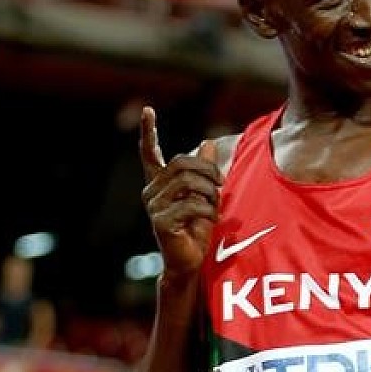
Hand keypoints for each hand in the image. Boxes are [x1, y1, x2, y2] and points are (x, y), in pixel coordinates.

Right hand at [139, 106, 220, 277]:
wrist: (188, 261)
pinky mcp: (161, 221)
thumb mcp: (205, 195)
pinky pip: (192, 204)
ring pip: (188, 182)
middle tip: (222, 184)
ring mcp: (153, 206)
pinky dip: (208, 210)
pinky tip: (211, 220)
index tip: (148, 110)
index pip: (150, 153)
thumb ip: (204, 171)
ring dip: (210, 192)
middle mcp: (151, 191)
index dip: (149, 131)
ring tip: (216, 206)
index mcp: (159, 183)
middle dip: (207, 170)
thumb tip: (208, 142)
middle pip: (181, 163)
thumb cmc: (195, 229)